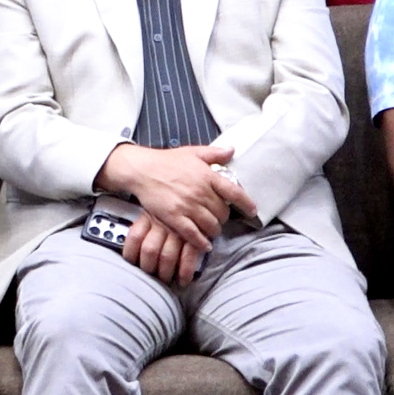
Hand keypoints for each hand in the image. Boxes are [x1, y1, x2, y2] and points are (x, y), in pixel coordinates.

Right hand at [94, 144, 255, 250]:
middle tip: (218, 218)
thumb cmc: (165, 161)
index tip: (252, 211)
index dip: (246, 204)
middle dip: (223, 218)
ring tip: (211, 230)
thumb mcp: (191, 152)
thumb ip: (214, 153)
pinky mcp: (174, 217)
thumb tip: (232, 150)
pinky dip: (201, 242)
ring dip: (213, 230)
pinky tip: (204, 244)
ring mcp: (187, 206)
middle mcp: (200, 192)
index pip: (234, 193)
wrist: (141, 169)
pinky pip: (193, 234)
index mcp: (207, 176)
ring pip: (210, 225)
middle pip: (223, 213)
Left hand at [121, 212, 206, 287]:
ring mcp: (179, 230)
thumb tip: (130, 248)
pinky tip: (183, 280)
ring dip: (165, 272)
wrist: (188, 193)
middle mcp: (163, 223)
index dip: (130, 253)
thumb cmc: (168, 204)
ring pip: (166, 256)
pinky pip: (188, 256)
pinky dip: (186, 271)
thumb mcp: (151, 208)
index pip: (134, 237)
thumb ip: (141, 224)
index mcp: (149, 216)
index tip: (131, 262)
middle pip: (149, 250)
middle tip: (150, 273)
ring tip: (166, 279)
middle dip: (149, 267)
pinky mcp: (195, 236)